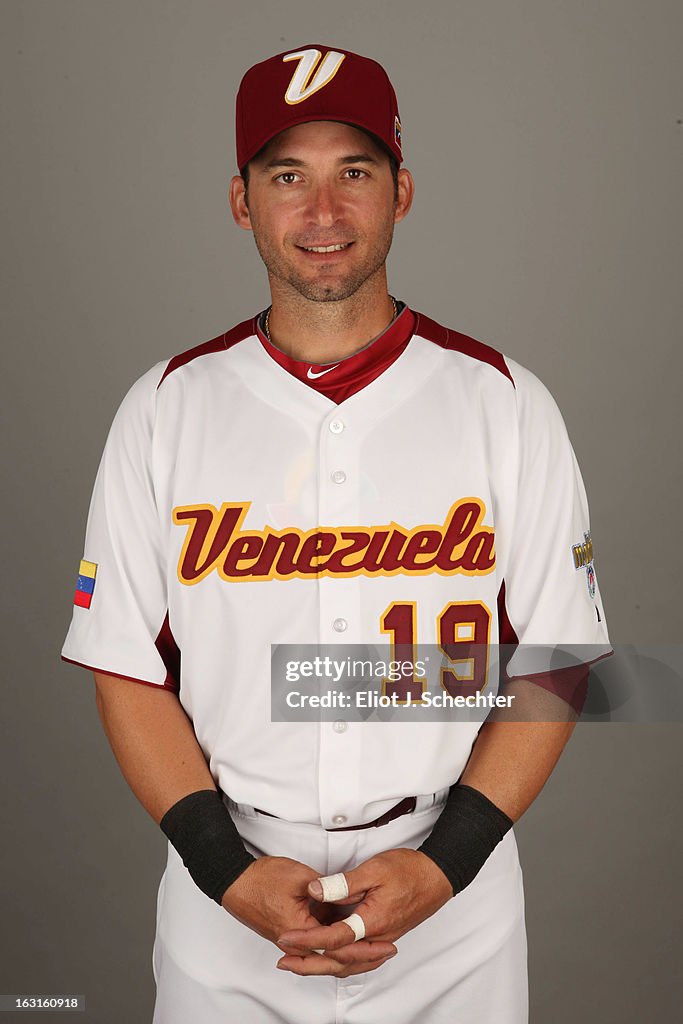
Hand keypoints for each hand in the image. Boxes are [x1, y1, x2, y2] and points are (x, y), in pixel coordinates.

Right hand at [221, 856, 397, 975]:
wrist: (234, 882)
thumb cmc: (262, 879)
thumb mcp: (300, 878)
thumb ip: (328, 889)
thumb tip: (348, 896)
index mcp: (301, 932)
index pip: (340, 947)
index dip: (366, 947)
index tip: (386, 944)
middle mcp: (296, 943)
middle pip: (334, 960)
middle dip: (363, 957)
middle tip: (387, 952)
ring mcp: (291, 940)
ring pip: (325, 956)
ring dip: (349, 953)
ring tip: (374, 949)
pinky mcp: (289, 933)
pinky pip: (316, 946)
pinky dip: (334, 945)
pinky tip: (348, 939)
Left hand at [276, 848, 451, 974]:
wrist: (437, 875)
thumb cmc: (409, 871)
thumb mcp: (374, 870)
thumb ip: (343, 884)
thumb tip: (315, 891)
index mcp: (372, 923)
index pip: (332, 939)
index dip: (306, 939)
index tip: (285, 937)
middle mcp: (377, 938)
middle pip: (338, 961)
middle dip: (308, 963)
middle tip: (284, 961)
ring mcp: (382, 939)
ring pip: (348, 962)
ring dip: (322, 964)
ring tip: (298, 961)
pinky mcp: (384, 935)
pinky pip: (358, 956)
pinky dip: (340, 959)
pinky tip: (329, 954)